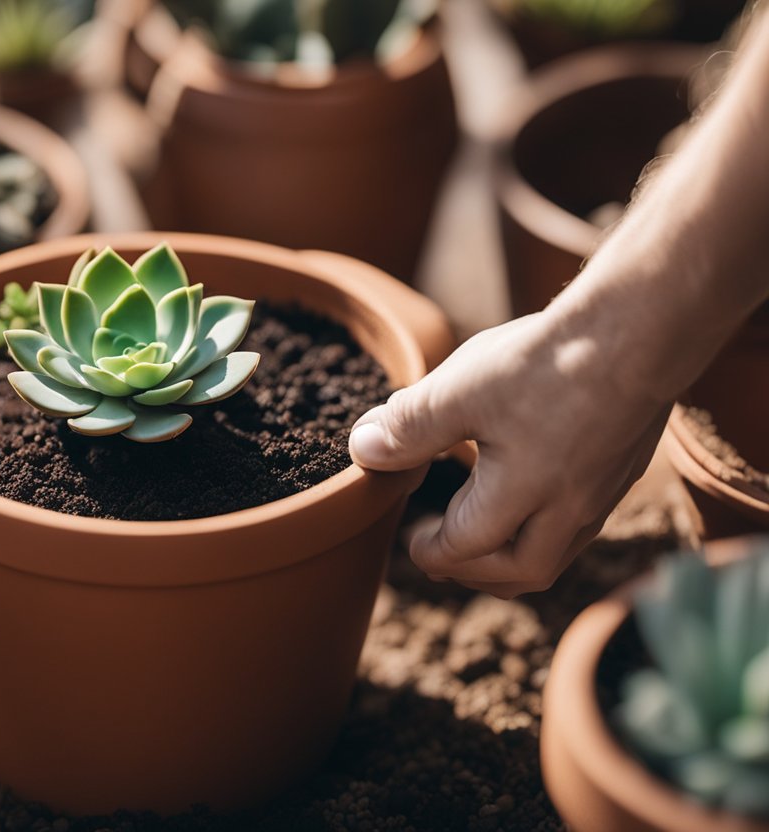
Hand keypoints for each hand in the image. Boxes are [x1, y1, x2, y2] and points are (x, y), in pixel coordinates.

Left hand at [349, 310, 671, 598]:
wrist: (643, 327)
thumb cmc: (548, 362)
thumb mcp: (459, 391)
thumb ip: (408, 427)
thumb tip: (363, 450)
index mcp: (521, 499)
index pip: (464, 549)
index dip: (429, 549)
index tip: (410, 537)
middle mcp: (569, 510)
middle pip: (521, 574)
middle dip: (474, 572)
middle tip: (442, 551)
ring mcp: (603, 492)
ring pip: (557, 553)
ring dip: (513, 556)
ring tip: (483, 535)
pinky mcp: (624, 466)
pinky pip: (582, 523)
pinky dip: (546, 527)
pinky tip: (533, 494)